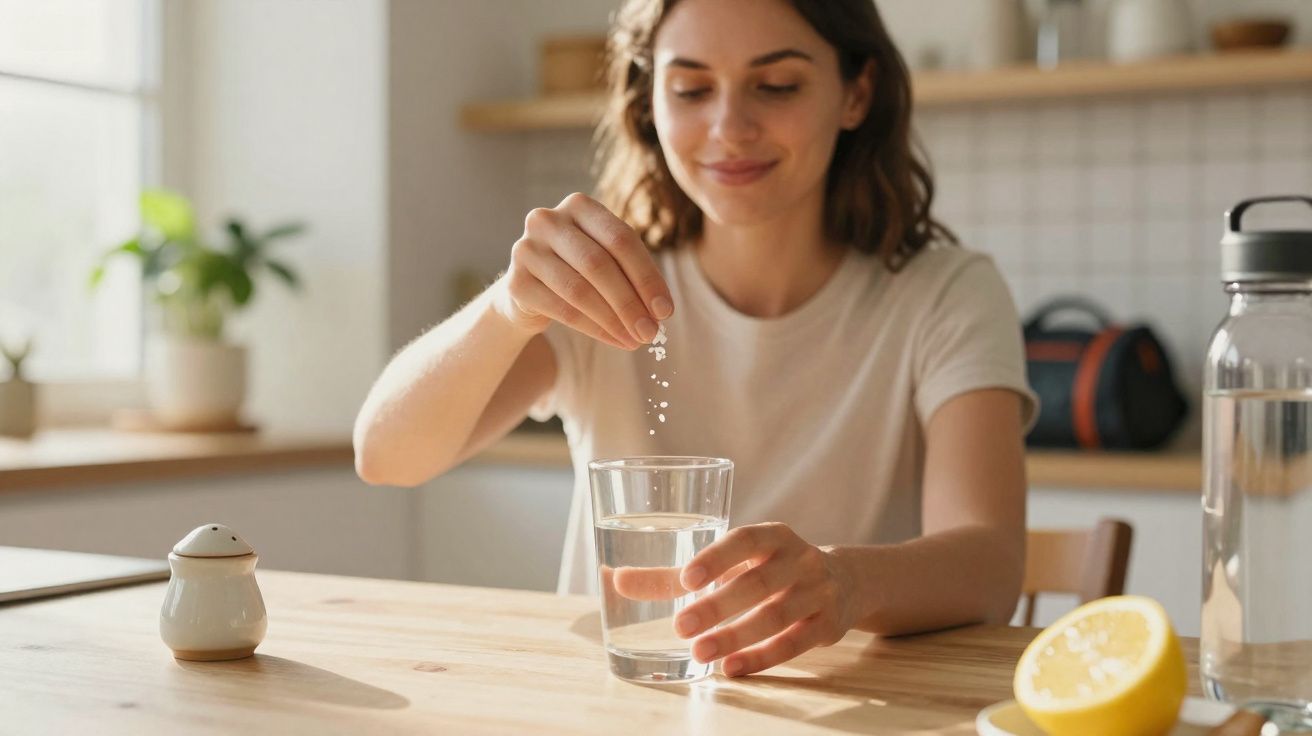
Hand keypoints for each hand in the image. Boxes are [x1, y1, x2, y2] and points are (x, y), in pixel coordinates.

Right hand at [492, 192, 672, 350]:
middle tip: (652, 332)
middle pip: (599, 264)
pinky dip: (594, 329)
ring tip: (636, 340)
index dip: (647, 277)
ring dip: (614, 320)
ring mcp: (526, 249)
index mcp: (579, 205)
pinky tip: (615, 340)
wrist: (530, 290)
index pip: (621, 240)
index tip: (666, 310)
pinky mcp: (516, 282)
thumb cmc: (579, 271)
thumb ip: (634, 276)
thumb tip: (662, 311)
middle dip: (630, 303)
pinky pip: (562, 310)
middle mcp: (547, 220)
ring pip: (580, 290)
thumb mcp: (607, 260)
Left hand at [612, 523, 860, 676]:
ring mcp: (818, 593)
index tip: (687, 578)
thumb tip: (615, 580)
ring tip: (699, 652)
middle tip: (681, 626)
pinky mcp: (827, 625)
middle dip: (718, 606)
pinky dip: (761, 657)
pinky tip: (730, 667)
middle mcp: (799, 559)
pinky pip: (794, 644)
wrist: (844, 581)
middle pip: (758, 583)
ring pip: (776, 616)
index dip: (718, 557)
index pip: (746, 540)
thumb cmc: (769, 568)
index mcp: (773, 536)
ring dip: (736, 636)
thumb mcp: (733, 563)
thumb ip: (674, 575)